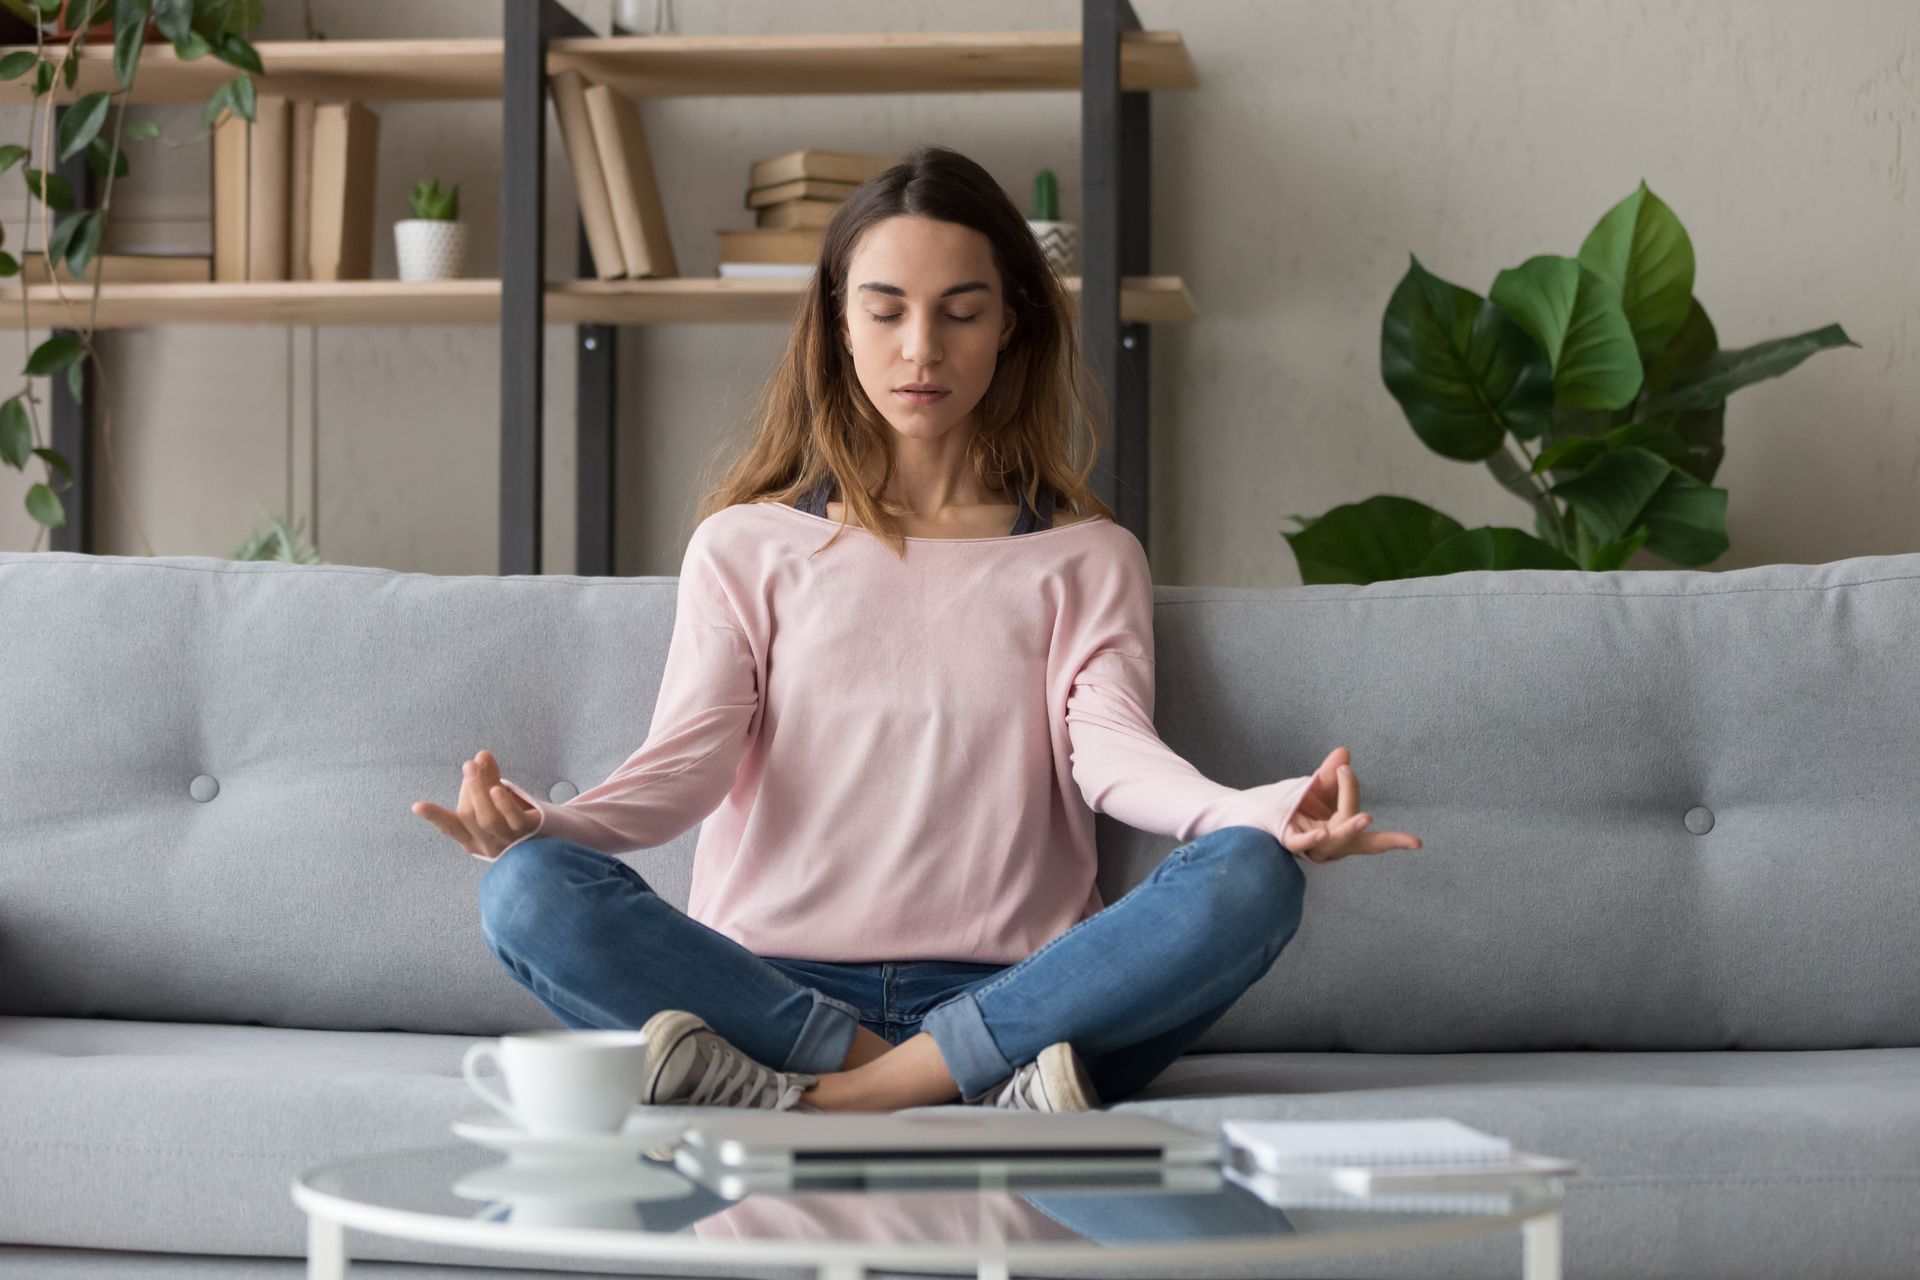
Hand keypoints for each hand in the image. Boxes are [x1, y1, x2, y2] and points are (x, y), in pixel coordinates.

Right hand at [412, 749, 538, 859]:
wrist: (553, 836)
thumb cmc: (516, 819)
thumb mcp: (497, 798)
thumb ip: (488, 778)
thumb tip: (481, 755)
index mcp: (473, 840)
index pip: (451, 828)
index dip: (435, 817)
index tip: (417, 805)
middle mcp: (488, 846)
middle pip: (470, 816)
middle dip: (468, 788)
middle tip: (469, 765)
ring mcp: (509, 842)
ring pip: (488, 819)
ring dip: (479, 791)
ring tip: (475, 767)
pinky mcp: (529, 833)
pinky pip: (514, 821)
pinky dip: (504, 805)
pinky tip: (498, 788)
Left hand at [1283, 746, 1422, 863]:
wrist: (1266, 812)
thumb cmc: (1301, 803)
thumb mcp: (1320, 787)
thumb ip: (1333, 774)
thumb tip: (1344, 752)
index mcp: (1345, 832)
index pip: (1373, 840)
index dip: (1396, 842)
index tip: (1417, 843)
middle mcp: (1333, 843)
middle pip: (1355, 838)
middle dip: (1373, 834)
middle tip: (1375, 817)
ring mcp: (1313, 845)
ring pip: (1334, 840)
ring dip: (1349, 829)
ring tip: (1366, 818)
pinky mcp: (1291, 841)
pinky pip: (1302, 843)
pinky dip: (1312, 839)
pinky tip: (1321, 833)